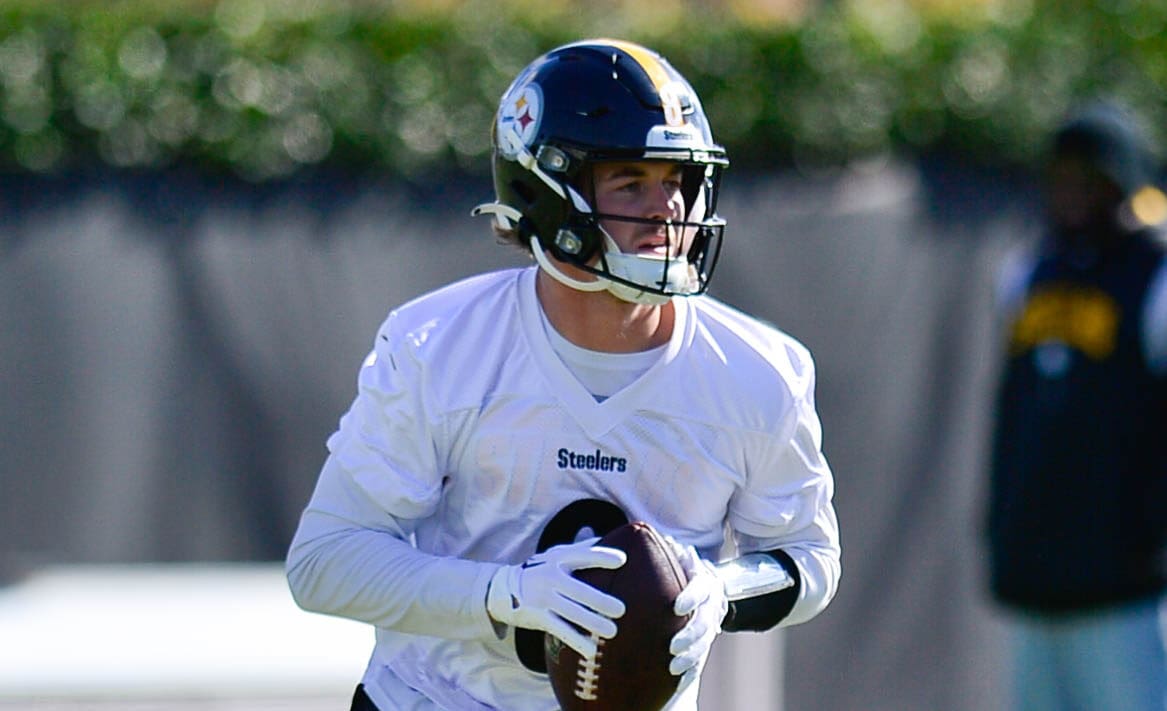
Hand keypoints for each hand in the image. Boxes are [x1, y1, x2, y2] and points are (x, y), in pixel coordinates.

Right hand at [487, 538, 626, 658]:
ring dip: (592, 623)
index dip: (602, 557)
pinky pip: (560, 630)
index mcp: (558, 558)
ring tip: (612, 631)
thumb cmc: (542, 570)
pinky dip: (576, 641)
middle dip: (600, 601)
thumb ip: (581, 548)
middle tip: (621, 610)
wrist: (502, 588)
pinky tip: (591, 650)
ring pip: (571, 613)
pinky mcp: (537, 616)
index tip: (622, 561)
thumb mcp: (556, 555)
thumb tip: (610, 537)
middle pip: (579, 590)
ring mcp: (542, 598)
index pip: (583, 556)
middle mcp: (550, 576)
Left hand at [667, 538, 727, 680]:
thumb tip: (656, 537)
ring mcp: (711, 619)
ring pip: (705, 640)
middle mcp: (711, 600)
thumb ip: (667, 548)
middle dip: (690, 635)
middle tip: (672, 647)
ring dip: (691, 656)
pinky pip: (702, 655)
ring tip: (673, 668)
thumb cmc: (681, 565)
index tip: (677, 607)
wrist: (706, 582)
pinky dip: (692, 668)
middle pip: (706, 619)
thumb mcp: (677, 553)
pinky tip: (680, 680)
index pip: (701, 587)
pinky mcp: (706, 636)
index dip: (691, 596)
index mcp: (703, 579)